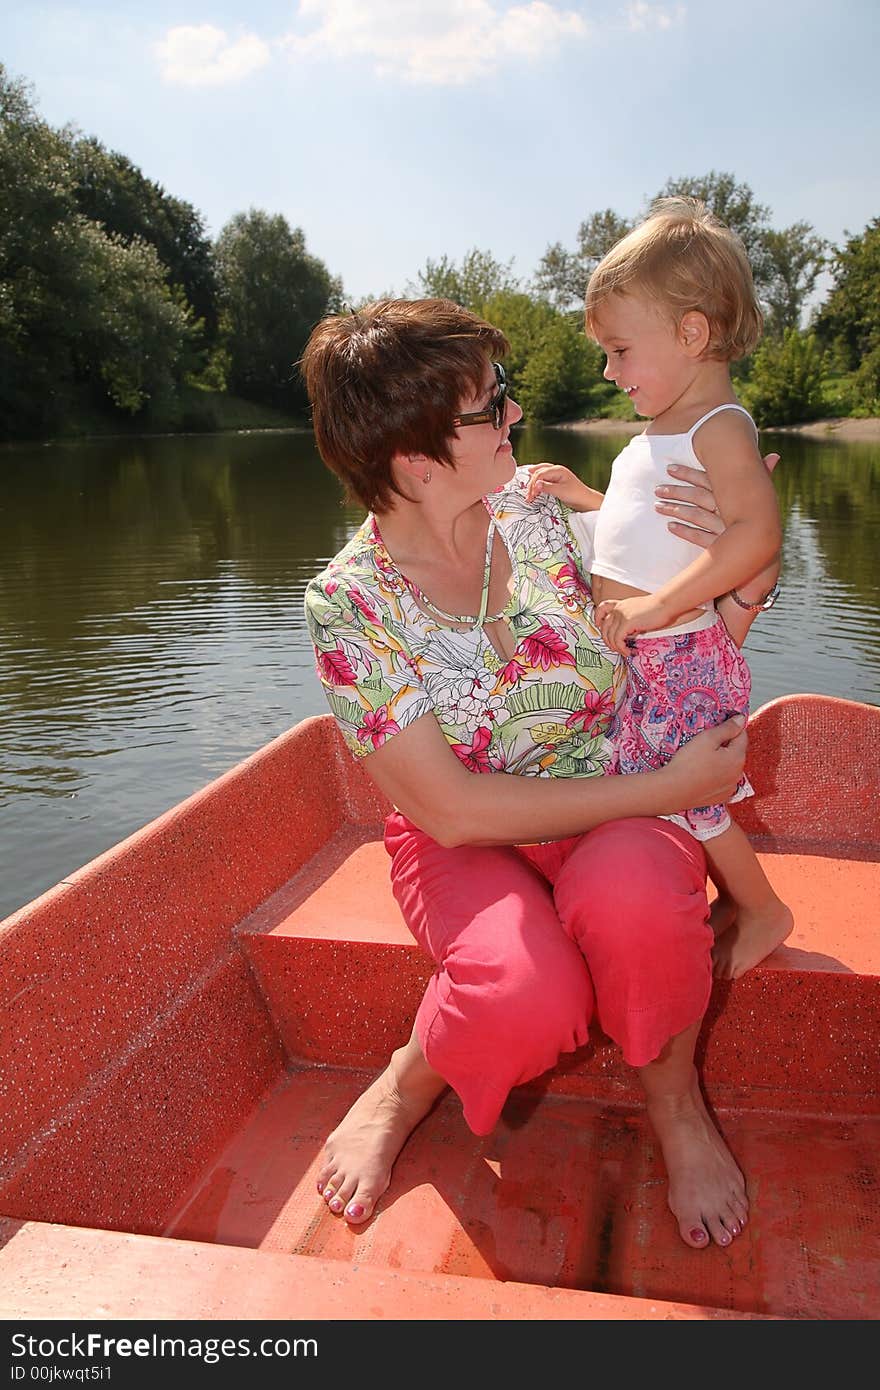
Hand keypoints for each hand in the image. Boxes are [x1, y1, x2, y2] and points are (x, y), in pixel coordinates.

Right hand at [524, 461, 597, 508]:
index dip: (533, 484)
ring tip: (527, 488)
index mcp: (558, 470)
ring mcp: (556, 474)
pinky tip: (533, 482)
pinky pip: (543, 477)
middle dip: (532, 483)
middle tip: (528, 496)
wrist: (585, 500)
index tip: (531, 495)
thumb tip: (535, 484)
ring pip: (540, 473)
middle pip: (538, 472)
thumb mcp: (560, 492)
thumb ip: (547, 487)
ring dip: (533, 481)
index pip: (540, 474)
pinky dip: (537, 481)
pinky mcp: (556, 480)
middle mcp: (556, 470)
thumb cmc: (576, 495)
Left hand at [595, 594, 668, 653]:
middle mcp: (619, 608)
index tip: (598, 626)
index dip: (597, 618)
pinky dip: (622, 649)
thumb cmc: (659, 609)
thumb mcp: (640, 612)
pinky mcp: (626, 622)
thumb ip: (630, 621)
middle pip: (604, 627)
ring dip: (616, 648)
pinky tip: (629, 651)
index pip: (602, 608)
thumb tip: (627, 636)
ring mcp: (621, 614)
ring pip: (609, 636)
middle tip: (617, 649)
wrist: (667, 603)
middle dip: (608, 641)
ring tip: (626, 652)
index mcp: (621, 604)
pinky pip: (618, 640)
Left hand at [655, 453, 780, 548]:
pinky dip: (684, 531)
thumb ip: (764, 476)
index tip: (670, 468)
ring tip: (656, 506)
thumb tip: (776, 455)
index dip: (688, 473)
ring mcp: (725, 529)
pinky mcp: (721, 547)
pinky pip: (698, 538)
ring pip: (694, 515)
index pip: (708, 479)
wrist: (766, 556)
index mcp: (736, 495)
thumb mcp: (763, 499)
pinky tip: (670, 526)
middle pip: (697, 496)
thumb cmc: (762, 522)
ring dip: (674, 509)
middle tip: (657, 488)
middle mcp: (730, 510)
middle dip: (676, 490)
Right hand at [659, 716, 747, 811]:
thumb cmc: (688, 763)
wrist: (672, 790)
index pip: (742, 735)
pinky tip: (703, 773)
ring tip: (701, 759)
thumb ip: (727, 728)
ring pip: (729, 767)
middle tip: (705, 743)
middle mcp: (738, 773)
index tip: (717, 726)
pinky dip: (716, 775)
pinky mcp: (720, 797)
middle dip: (725, 745)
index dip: (731, 727)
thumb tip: (741, 720)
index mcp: (738, 757)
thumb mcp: (707, 738)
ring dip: (721, 761)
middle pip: (736, 752)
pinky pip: (723, 781)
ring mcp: (730, 787)